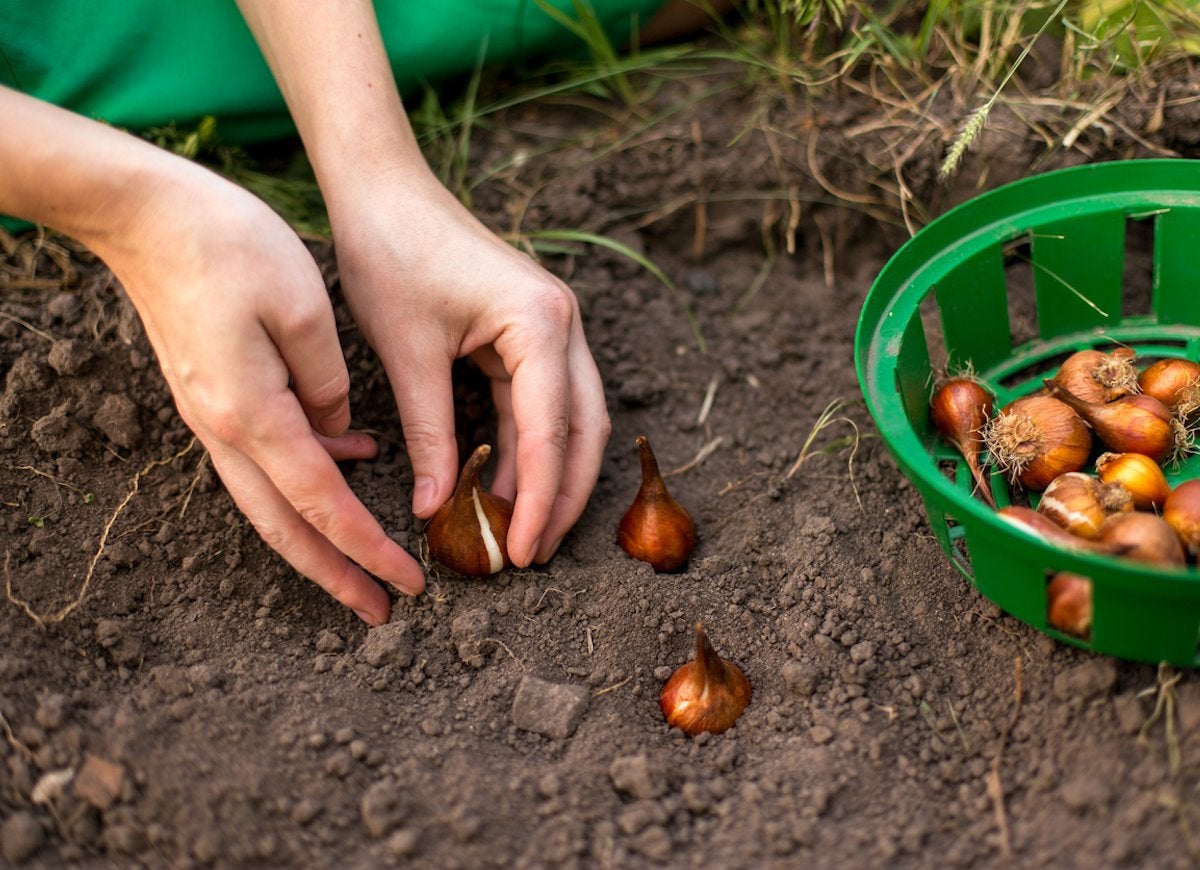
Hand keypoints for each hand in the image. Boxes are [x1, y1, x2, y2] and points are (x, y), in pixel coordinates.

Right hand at [100, 160, 424, 624]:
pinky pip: (264, 457)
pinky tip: (352, 456)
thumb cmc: (228, 244)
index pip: (322, 504)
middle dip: (336, 574)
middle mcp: (225, 429)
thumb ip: (329, 382)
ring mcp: (212, 415)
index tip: (408, 583)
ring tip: (366, 562)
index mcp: (253, 414)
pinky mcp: (213, 395)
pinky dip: (307, 476)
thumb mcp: (303, 307)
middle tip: (382, 611)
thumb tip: (341, 432)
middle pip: (285, 526)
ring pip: (270, 501)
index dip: (367, 549)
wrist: (144, 213)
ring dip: (318, 538)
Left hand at [330, 173, 610, 566]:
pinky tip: (505, 485)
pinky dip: (528, 447)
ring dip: (550, 475)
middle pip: (584, 430)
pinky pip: (542, 402)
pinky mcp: (531, 332)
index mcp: (540, 323)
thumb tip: (437, 508)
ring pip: (572, 420)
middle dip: (564, 496)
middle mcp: (563, 324)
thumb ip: (431, 434)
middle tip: (535, 554)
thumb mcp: (407, 354)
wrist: (383, 189)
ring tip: (521, 531)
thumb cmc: (391, 254)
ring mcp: (552, 327)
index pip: (551, 431)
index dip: (541, 499)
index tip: (524, 551)